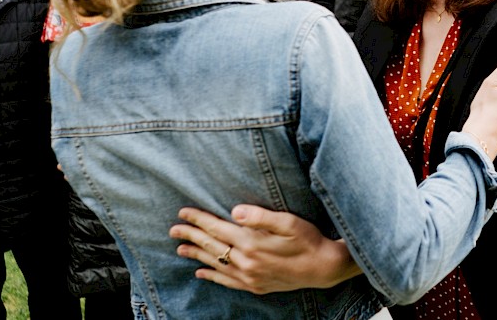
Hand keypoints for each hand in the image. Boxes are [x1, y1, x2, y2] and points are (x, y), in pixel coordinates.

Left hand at [169, 205, 360, 293]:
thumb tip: (234, 210)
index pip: (217, 228)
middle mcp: (246, 262)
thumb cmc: (307, 239)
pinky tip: (201, 272)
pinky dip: (212, 276)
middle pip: (212, 246)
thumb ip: (260, 216)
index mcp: (252, 242)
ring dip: (196, 255)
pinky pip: (226, 281)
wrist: (323, 267)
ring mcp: (249, 276)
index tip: (183, 212)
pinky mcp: (255, 286)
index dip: (199, 220)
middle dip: (191, 236)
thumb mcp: (288, 221)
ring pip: (215, 264)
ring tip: (180, 249)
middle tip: (173, 229)